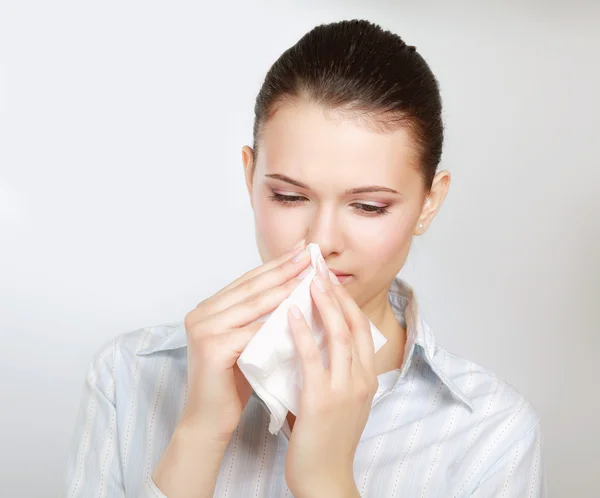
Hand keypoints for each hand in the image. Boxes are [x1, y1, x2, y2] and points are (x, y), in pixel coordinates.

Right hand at [153, 240, 311, 497]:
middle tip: (309, 253)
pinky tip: (301, 312)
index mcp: (209, 308)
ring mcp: (204, 329)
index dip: (276, 264)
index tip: (302, 250)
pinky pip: (253, 330)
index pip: (249, 280)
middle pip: (252, 286)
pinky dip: (278, 321)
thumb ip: (261, 316)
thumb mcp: (248, 341)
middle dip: (284, 268)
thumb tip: (297, 287)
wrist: (209, 421)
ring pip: (254, 304)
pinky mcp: (211, 347)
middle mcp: (201, 313)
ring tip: (310, 275)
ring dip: (285, 288)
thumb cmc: (233, 382)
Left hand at [285, 253, 377, 497]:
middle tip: (317, 267)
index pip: (359, 327)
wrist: (325, 478)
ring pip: (338, 334)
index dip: (344, 299)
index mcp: (366, 377)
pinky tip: (290, 313)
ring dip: (322, 303)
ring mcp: (345, 389)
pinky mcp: (322, 400)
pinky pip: (313, 358)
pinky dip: (303, 332)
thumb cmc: (327, 438)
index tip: (326, 277)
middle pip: (352, 323)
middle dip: (334, 292)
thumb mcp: (339, 399)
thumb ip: (331, 371)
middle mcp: (361, 378)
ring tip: (307, 278)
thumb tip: (312, 340)